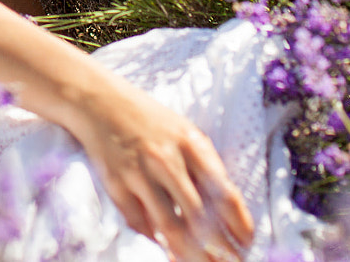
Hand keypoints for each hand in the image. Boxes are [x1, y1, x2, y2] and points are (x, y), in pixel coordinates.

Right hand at [70, 79, 254, 261]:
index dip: (239, 224)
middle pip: (199, 217)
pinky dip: (156, 240)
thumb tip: (226, 211)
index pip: (224, 193)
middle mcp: (167, 160)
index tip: (246, 242)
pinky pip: (140, 223)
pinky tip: (167, 249)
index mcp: (191, 144)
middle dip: (219, 248)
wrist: (102, 103)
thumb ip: (204, 166)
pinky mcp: (117, 185)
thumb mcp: (185, 134)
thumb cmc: (150, 120)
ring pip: (170, 226)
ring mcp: (140, 174)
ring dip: (190, 253)